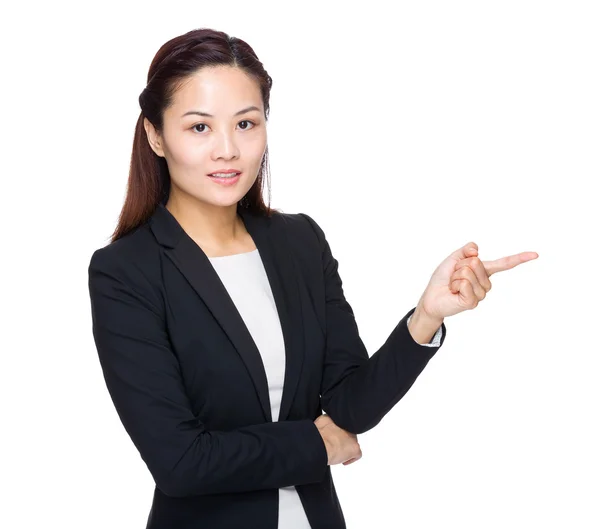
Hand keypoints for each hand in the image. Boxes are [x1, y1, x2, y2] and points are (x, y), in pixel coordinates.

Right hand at [314, 414, 361, 465]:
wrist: (321, 444)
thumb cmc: (318, 435)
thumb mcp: (320, 423)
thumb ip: (325, 423)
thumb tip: (324, 427)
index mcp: (339, 419)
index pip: (342, 426)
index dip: (337, 433)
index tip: (332, 438)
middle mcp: (348, 427)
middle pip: (348, 434)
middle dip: (342, 440)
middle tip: (334, 446)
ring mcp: (353, 438)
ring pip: (352, 443)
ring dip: (346, 448)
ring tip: (338, 453)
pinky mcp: (355, 449)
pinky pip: (357, 454)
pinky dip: (350, 459)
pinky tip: (343, 461)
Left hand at [417, 242, 538, 319]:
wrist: (431, 297)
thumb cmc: (443, 279)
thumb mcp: (453, 259)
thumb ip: (466, 250)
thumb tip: (476, 250)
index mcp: (484, 271)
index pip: (504, 264)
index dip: (519, 258)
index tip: (535, 255)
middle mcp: (485, 283)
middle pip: (475, 262)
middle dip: (458, 266)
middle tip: (453, 276)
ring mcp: (480, 294)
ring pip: (467, 273)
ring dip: (455, 276)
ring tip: (453, 284)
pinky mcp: (472, 302)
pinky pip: (464, 284)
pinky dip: (454, 284)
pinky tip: (454, 292)